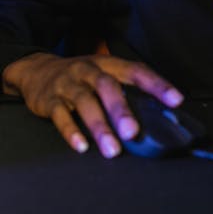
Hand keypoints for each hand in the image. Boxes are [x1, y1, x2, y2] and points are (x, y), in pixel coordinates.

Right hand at [2, 52, 182, 157]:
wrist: (36, 71)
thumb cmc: (80, 78)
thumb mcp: (102, 75)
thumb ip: (126, 91)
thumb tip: (159, 116)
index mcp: (107, 64)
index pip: (136, 70)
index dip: (156, 84)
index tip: (176, 100)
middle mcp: (88, 70)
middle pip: (107, 86)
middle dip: (122, 109)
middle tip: (134, 132)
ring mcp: (68, 84)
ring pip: (84, 102)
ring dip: (99, 127)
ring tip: (112, 149)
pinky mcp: (50, 100)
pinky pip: (60, 116)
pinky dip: (71, 132)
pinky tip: (82, 146)